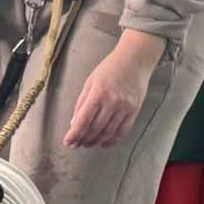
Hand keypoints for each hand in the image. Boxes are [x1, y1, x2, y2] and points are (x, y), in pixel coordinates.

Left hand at [63, 29, 166, 148]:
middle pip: (95, 129)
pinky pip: (122, 131)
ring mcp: (124, 108)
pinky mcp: (134, 111)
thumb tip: (74, 123)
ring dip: (96, 141)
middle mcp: (112, 102)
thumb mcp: (90, 82)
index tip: (68, 142)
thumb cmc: (110, 68)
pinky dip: (112, 140)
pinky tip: (104, 142)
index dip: (74, 134)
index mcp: (98, 94)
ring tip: (88, 143)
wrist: (135, 60)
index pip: (83, 120)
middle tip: (77, 143)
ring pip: (108, 133)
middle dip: (83, 139)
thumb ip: (81, 103)